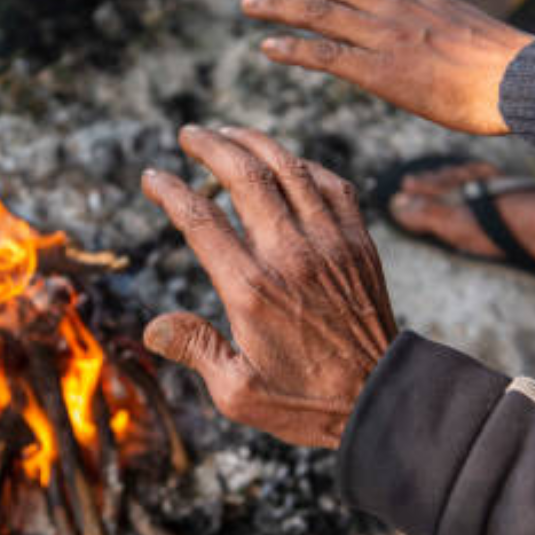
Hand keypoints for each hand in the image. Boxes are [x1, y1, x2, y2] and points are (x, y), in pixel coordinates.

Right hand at [141, 127, 396, 448]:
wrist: (382, 399)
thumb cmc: (305, 402)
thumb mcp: (237, 392)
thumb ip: (195, 349)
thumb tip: (152, 327)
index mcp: (251, 289)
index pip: (200, 220)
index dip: (170, 191)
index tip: (153, 177)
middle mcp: (290, 256)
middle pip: (244, 176)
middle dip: (211, 146)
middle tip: (189, 134)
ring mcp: (330, 244)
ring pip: (289, 168)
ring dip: (255, 142)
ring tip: (229, 133)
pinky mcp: (358, 243)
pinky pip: (332, 185)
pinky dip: (304, 165)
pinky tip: (287, 163)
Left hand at [239, 0, 534, 135]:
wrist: (518, 79)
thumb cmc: (494, 59)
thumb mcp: (453, 20)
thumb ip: (419, 13)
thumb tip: (400, 19)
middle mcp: (392, 5)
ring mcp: (384, 36)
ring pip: (318, 10)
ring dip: (277, 4)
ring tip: (246, 1)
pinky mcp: (382, 71)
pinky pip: (326, 56)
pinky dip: (293, 49)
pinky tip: (267, 48)